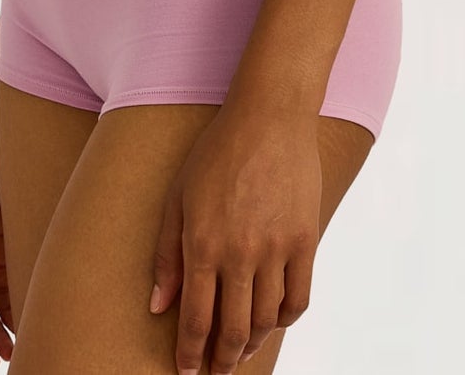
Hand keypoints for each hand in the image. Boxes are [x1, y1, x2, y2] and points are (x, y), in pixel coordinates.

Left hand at [148, 100, 321, 374]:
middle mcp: (241, 253)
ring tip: (240, 351)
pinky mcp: (306, 240)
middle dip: (221, 361)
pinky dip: (285, 320)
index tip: (188, 372)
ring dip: (252, 345)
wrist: (269, 116)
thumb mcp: (178, 196)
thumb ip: (167, 254)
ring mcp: (277, 248)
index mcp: (203, 244)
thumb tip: (159, 306)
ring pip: (267, 321)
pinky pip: (299, 299)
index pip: (196, 320)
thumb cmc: (216, 152)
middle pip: (234, 331)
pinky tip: (272, 321)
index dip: (191, 355)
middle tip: (215, 373)